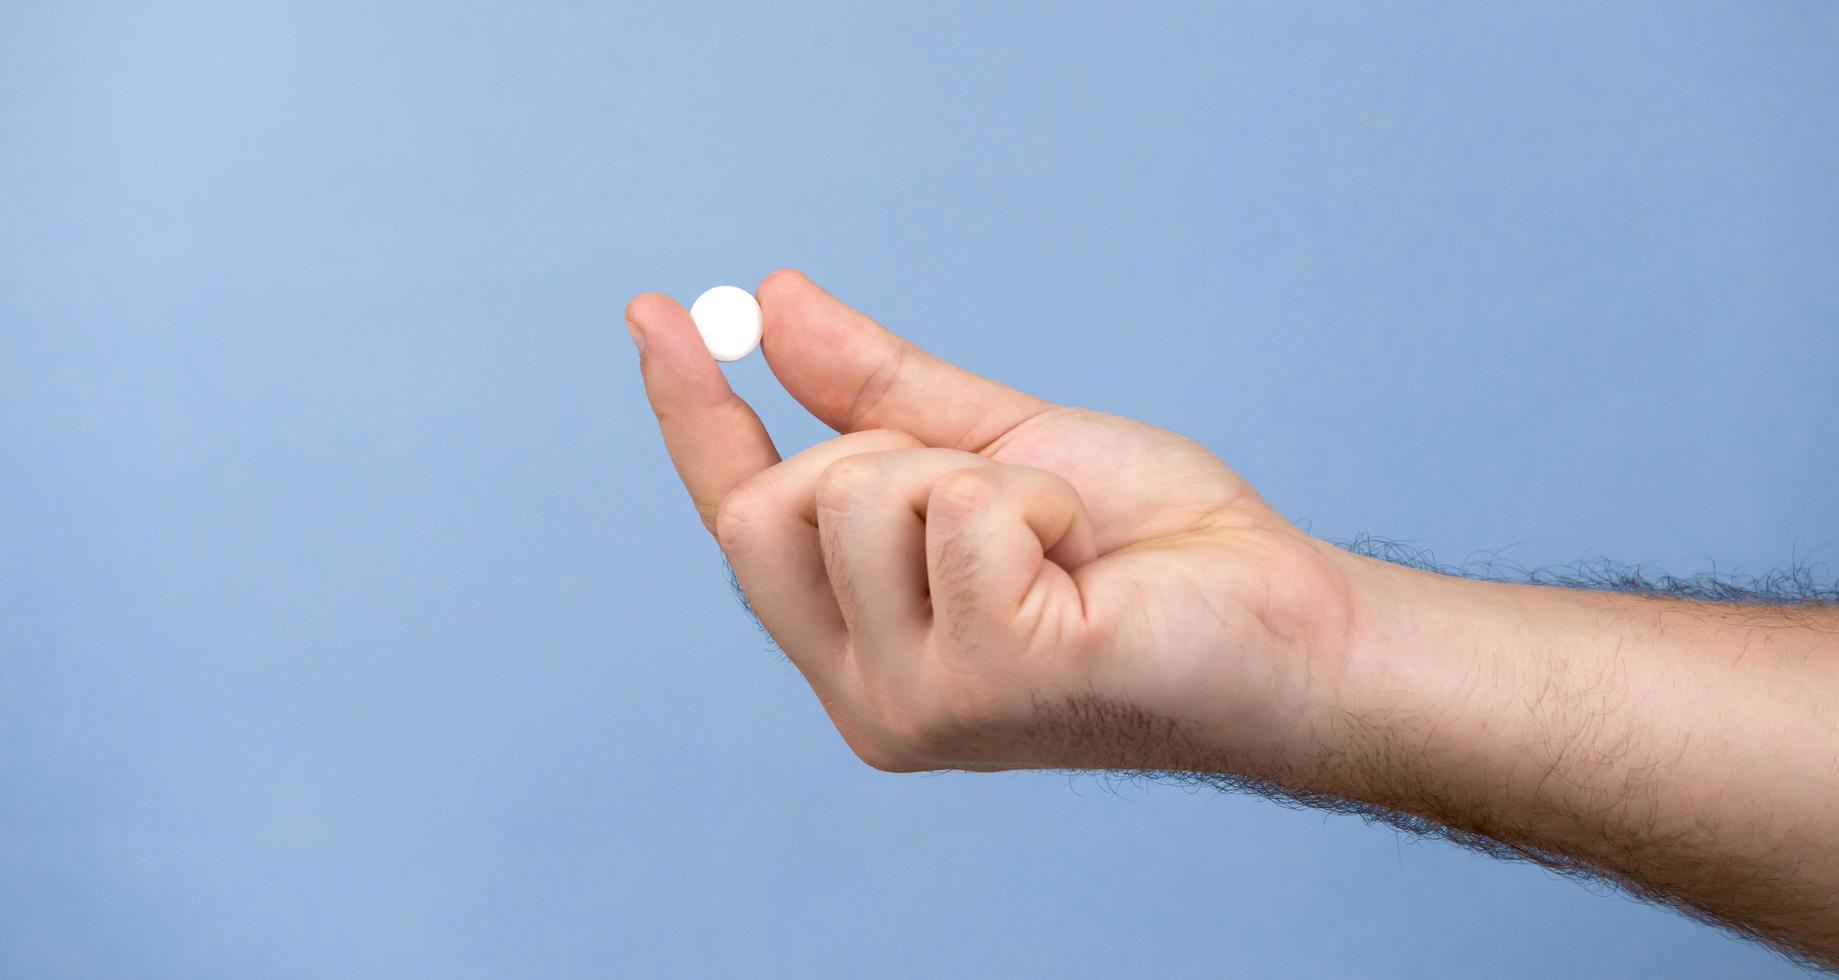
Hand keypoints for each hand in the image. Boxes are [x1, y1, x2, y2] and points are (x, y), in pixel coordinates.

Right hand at [628, 270, 1356, 774]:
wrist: (1284, 621)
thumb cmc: (1147, 548)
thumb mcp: (994, 449)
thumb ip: (878, 394)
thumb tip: (771, 303)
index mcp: (860, 641)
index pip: (739, 517)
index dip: (693, 413)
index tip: (654, 310)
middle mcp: (868, 694)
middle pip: (770, 509)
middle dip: (878, 450)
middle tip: (992, 483)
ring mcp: (923, 703)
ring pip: (862, 496)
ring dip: (979, 474)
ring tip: (1057, 533)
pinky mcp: (996, 681)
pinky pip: (966, 512)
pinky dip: (1036, 497)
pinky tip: (1085, 558)